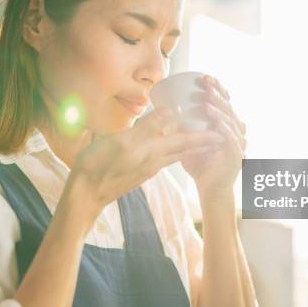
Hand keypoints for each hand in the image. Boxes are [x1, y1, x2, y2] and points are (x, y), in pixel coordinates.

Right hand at [65, 107, 225, 214]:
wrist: (86, 195)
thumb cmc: (99, 166)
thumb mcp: (123, 142)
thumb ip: (148, 127)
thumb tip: (169, 112)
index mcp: (153, 152)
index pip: (185, 141)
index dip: (203, 134)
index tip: (220, 129)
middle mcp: (154, 162)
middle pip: (184, 149)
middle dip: (203, 142)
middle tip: (221, 138)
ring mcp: (146, 169)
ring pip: (174, 155)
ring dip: (190, 148)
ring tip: (203, 143)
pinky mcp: (137, 173)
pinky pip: (163, 160)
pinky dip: (173, 153)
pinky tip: (170, 151)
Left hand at [180, 75, 246, 202]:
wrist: (211, 189)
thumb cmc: (201, 164)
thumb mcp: (188, 141)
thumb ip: (181, 127)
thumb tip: (162, 111)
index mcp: (225, 124)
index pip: (223, 101)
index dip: (216, 88)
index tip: (204, 77)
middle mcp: (235, 130)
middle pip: (228, 107)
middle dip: (217, 94)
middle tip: (205, 84)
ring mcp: (237, 143)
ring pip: (231, 121)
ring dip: (219, 110)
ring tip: (207, 101)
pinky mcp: (236, 156)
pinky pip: (232, 140)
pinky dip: (225, 130)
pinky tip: (217, 122)